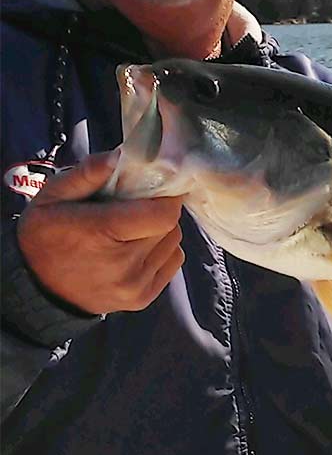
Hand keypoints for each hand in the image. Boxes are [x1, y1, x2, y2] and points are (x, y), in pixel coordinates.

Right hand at [17, 151, 184, 314]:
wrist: (34, 287)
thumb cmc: (46, 235)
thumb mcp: (53, 196)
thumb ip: (88, 173)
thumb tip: (121, 156)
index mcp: (102, 233)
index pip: (164, 214)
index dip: (165, 197)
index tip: (153, 189)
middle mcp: (122, 265)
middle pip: (170, 225)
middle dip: (158, 211)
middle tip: (134, 209)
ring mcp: (134, 286)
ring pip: (173, 242)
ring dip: (160, 231)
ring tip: (131, 230)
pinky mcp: (142, 299)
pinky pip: (172, 261)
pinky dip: (161, 250)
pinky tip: (135, 249)